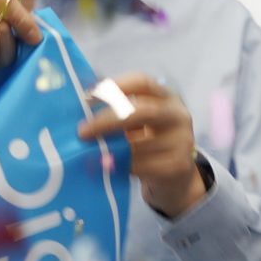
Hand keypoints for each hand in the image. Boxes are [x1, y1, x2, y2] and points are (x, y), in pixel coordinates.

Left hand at [77, 73, 208, 218]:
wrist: (174, 178)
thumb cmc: (147, 143)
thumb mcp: (135, 123)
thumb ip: (115, 112)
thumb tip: (78, 105)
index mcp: (165, 96)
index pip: (142, 82)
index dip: (113, 86)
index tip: (86, 98)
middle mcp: (177, 114)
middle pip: (143, 109)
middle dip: (107, 120)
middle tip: (82, 132)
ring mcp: (181, 140)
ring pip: (140, 143)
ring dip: (110, 149)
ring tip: (89, 154)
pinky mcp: (178, 165)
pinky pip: (142, 165)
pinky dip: (121, 166)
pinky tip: (108, 168)